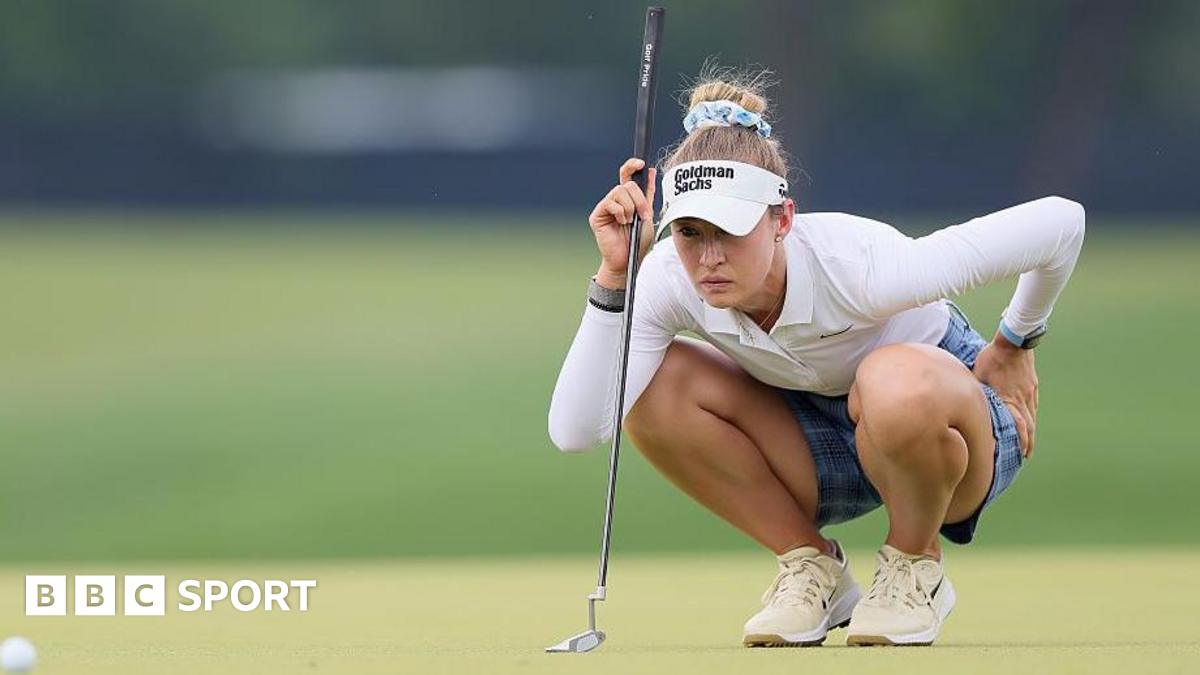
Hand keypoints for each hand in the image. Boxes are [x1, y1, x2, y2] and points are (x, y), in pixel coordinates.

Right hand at [588, 157, 656, 288]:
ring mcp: (605, 207)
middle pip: (627, 184)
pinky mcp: (597, 215)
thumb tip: (651, 171)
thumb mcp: (647, 214)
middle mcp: (614, 200)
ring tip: (630, 222)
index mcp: (627, 198)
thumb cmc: (637, 241)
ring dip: (631, 207)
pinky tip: (621, 223)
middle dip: (639, 199)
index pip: (626, 175)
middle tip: (643, 215)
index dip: (632, 165)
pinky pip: (610, 203)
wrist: (628, 260)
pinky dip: (620, 212)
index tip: (641, 163)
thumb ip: (648, 194)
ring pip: (620, 192)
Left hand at [972, 338, 1038, 457]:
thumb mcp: (978, 376)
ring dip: (1031, 432)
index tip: (1020, 454)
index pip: (1018, 425)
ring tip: (1028, 443)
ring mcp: (1030, 392)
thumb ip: (975, 392)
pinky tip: (1029, 420)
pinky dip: (1032, 417)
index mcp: (1010, 398)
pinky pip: (1033, 405)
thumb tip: (964, 402)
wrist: (1013, 340)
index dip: (1021, 441)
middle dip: (1027, 442)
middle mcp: (1023, 398)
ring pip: (1032, 416)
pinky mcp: (1032, 385)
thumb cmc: (992, 357)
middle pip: (1029, 425)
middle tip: (1025, 456)